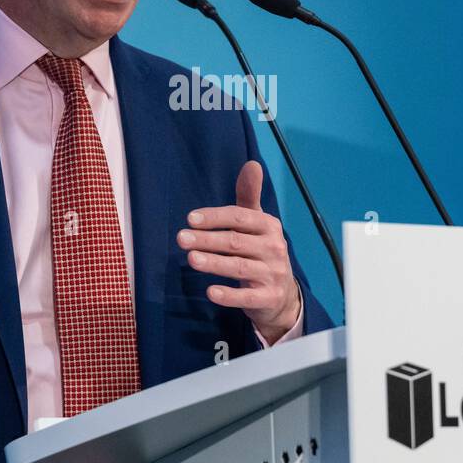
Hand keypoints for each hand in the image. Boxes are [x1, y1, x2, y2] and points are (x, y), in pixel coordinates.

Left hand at [177, 160, 301, 345]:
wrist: (281, 294)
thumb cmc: (261, 251)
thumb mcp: (257, 223)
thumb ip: (249, 196)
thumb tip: (252, 164)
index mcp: (269, 226)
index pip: (240, 218)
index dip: (215, 217)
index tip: (190, 219)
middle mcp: (274, 248)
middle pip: (235, 242)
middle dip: (207, 239)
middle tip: (180, 238)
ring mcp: (273, 274)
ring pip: (239, 267)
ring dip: (214, 263)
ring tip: (191, 259)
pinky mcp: (268, 298)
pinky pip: (247, 297)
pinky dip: (229, 295)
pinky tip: (210, 292)